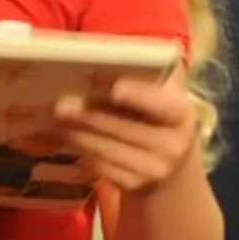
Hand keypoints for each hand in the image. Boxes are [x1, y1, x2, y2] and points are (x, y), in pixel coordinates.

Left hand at [54, 72, 201, 196]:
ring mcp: (153, 170)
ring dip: (78, 133)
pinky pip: (101, 167)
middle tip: (60, 104)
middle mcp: (173, 146)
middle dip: (91, 115)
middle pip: (124, 129)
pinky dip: (81, 150)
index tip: (115, 88)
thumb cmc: (157, 113)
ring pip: (107, 150)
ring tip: (56, 118)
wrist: (170, 159)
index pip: (161, 105)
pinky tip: (67, 135)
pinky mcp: (133, 185)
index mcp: (182, 114)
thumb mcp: (162, 92)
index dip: (139, 97)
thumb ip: (145, 74)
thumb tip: (107, 54)